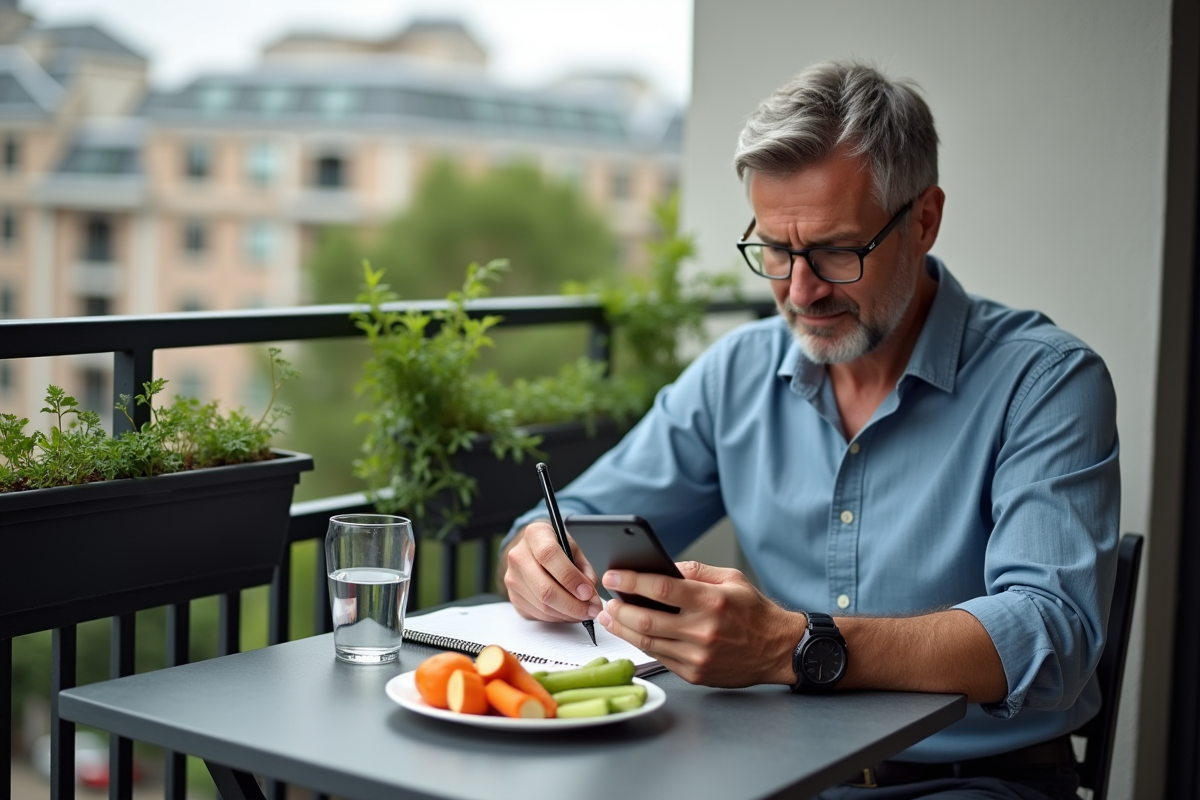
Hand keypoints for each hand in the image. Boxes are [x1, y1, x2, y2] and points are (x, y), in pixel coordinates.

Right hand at [501, 521, 602, 622]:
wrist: (531, 551)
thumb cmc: (555, 547)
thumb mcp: (573, 547)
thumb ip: (584, 568)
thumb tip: (589, 594)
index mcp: (534, 535)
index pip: (549, 556)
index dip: (570, 578)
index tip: (588, 592)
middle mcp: (518, 556)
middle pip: (545, 589)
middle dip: (573, 604)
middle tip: (592, 609)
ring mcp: (513, 579)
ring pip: (543, 606)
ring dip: (568, 614)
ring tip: (584, 611)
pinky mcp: (513, 597)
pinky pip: (539, 614)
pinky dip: (558, 617)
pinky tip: (569, 612)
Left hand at [596, 561, 802, 687]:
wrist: (778, 650)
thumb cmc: (755, 613)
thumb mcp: (732, 579)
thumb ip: (696, 570)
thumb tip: (663, 566)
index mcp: (712, 601)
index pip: (661, 588)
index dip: (631, 581)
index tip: (612, 576)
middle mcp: (703, 630)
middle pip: (647, 620)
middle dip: (619, 609)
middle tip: (606, 599)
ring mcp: (698, 656)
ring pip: (648, 642)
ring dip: (623, 628)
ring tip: (611, 616)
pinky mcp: (696, 673)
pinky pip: (660, 657)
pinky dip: (642, 644)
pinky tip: (632, 633)